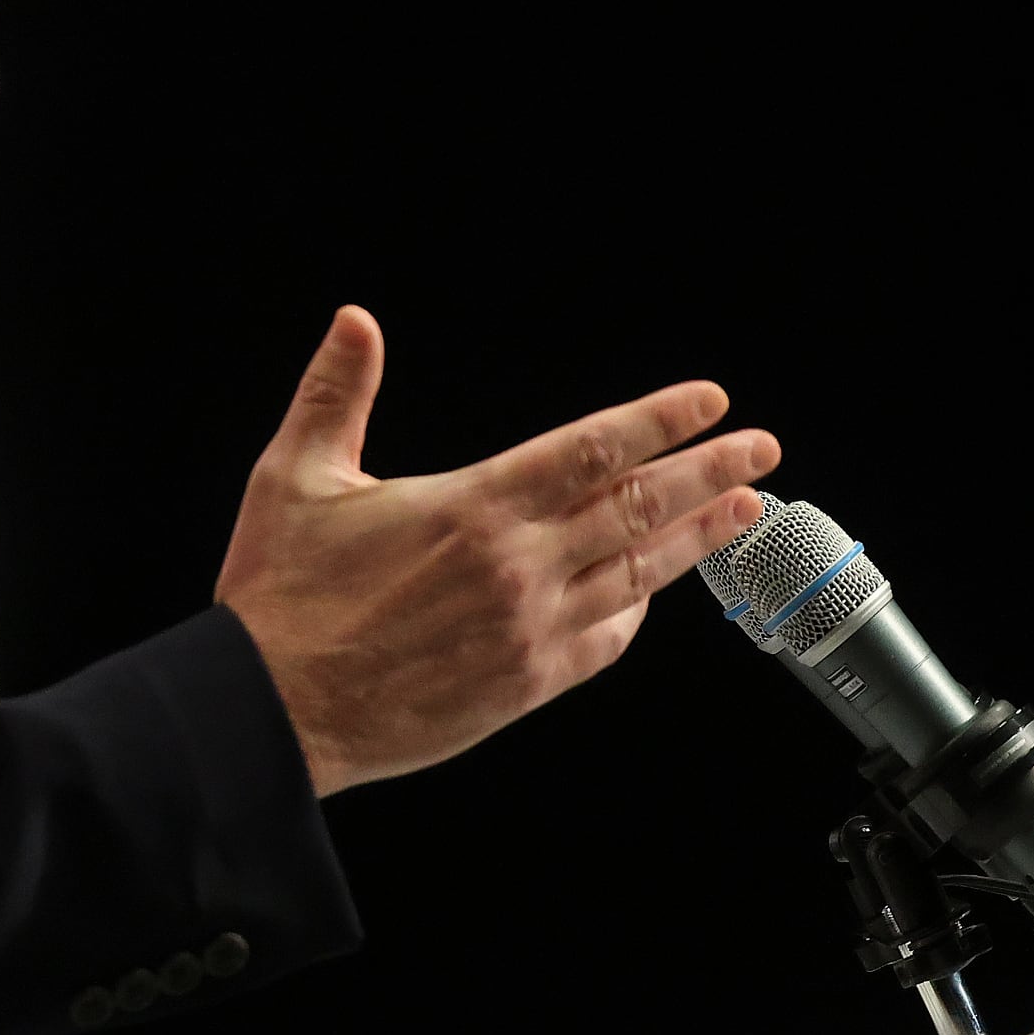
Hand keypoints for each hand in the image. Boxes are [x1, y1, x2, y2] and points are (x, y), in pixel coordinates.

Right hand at [215, 305, 779, 797]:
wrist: (272, 712)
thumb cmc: (280, 597)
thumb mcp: (295, 477)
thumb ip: (336, 394)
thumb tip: (356, 322)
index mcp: (473, 507)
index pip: (592, 449)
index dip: (659, 421)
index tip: (710, 402)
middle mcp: (516, 567)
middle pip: (637, 507)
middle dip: (709, 472)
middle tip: (761, 448)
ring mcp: (527, 631)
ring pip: (637, 575)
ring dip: (695, 538)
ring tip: (744, 511)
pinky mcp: (522, 686)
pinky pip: (603, 643)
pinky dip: (636, 612)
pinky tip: (655, 595)